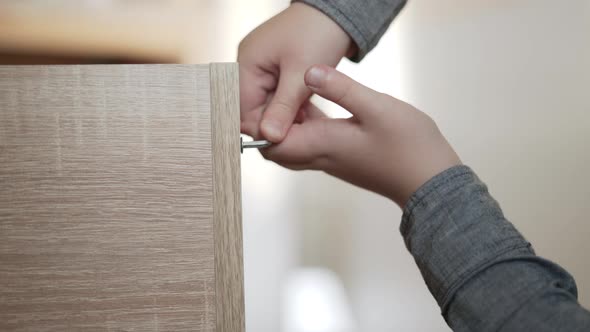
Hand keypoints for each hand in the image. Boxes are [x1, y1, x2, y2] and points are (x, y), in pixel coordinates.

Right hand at [238, 3, 353, 141]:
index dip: (261, 128)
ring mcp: (262, 69)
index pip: (243, 109)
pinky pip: (278, 98)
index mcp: (246, 65)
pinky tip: (309, 114)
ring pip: (268, 106)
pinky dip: (292, 108)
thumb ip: (283, 108)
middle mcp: (249, 67)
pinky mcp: (276, 72)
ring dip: (287, 117)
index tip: (284, 141)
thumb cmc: (319, 34)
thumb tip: (268, 138)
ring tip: (309, 123)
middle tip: (302, 134)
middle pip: (254, 110)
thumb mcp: (301, 75)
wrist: (337, 12)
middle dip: (277, 123)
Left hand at [262, 65, 461, 206]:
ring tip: (288, 94)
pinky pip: (311, 144)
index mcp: (322, 145)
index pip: (271, 143)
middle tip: (267, 96)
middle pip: (276, 148)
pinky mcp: (343, 158)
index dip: (255, 126)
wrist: (430, 182)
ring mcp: (332, 160)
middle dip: (265, 125)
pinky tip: (314, 105)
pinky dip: (304, 126)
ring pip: (293, 146)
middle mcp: (321, 157)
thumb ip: (340, 89)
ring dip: (286, 123)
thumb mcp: (376, 107)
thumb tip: (308, 72)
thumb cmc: (408, 147)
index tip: (253, 100)